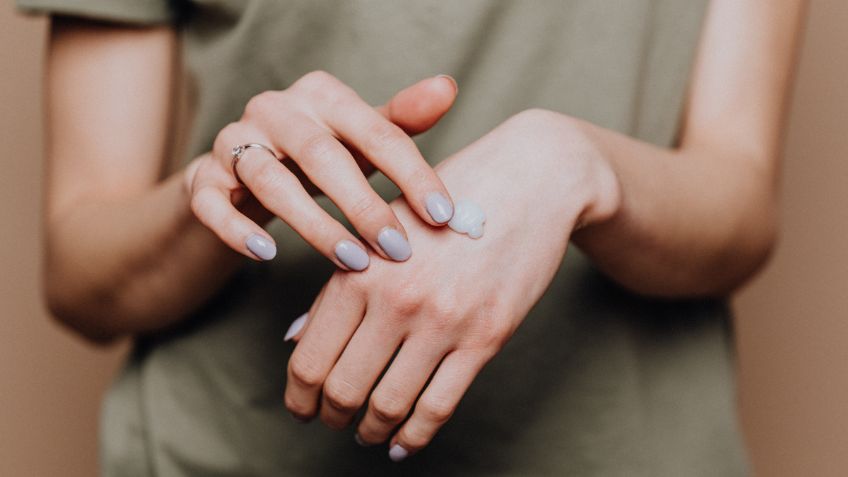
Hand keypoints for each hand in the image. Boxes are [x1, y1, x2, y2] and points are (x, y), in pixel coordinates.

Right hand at [185, 71, 458, 267]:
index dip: (413, 174)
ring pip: (269, 180)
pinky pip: (213, 204)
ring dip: (314, 225)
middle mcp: (274, 109)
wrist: (241, 174)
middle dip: (363, 205)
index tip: (443, 217)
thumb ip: (399, 120)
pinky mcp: (203, 179)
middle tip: (398, 248)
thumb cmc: (316, 157)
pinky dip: (239, 230)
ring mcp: (233, 142)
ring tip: (352, 261)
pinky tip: (268, 255)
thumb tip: (446, 89)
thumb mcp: (359, 138)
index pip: (376, 131)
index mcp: (321, 95)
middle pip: (321, 154)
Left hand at [283, 110, 621, 458]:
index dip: (299, 397)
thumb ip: (337, 286)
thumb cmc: (448, 199)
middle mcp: (395, 299)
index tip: (302, 408)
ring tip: (367, 433)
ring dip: (370, 430)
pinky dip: (415, 437)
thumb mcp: (382, 230)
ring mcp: (442, 321)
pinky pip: (439, 407)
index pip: (310, 358)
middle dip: (331, 417)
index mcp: (359, 269)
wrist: (530, 180)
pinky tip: (403, 443)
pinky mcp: (486, 337)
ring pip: (389, 405)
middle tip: (333, 422)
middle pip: (343, 389)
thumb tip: (296, 341)